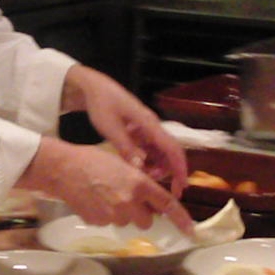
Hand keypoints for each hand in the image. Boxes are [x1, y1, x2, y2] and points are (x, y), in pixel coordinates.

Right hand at [17, 138, 193, 234]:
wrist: (63, 169)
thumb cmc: (92, 160)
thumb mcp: (123, 164)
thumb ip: (139, 182)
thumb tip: (149, 198)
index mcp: (138, 184)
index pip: (166, 205)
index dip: (181, 219)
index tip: (191, 231)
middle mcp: (128, 203)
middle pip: (146, 221)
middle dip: (141, 213)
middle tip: (128, 198)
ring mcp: (112, 216)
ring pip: (126, 222)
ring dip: (121, 213)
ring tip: (105, 195)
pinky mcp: (98, 222)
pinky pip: (109, 223)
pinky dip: (105, 215)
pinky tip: (94, 201)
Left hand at [61, 65, 188, 195]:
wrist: (94, 87)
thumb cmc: (102, 104)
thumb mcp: (110, 128)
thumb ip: (126, 148)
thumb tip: (141, 168)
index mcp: (149, 124)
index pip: (172, 149)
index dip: (179, 169)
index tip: (181, 187)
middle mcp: (152, 126)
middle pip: (169, 153)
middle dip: (167, 171)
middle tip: (153, 185)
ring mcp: (147, 128)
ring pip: (159, 152)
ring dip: (155, 166)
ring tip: (140, 175)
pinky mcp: (139, 130)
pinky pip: (149, 148)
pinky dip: (146, 159)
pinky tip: (135, 164)